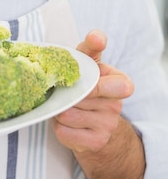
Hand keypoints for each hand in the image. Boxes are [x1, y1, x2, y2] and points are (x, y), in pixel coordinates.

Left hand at [53, 30, 133, 152]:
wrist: (93, 126)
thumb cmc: (87, 86)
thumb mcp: (89, 65)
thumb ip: (90, 48)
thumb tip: (96, 36)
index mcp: (119, 83)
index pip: (121, 85)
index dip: (103, 85)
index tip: (92, 81)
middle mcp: (116, 106)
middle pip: (80, 97)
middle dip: (67, 93)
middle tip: (64, 90)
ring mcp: (107, 126)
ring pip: (68, 114)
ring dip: (59, 109)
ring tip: (64, 105)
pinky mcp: (94, 143)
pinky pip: (64, 131)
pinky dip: (57, 126)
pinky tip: (65, 122)